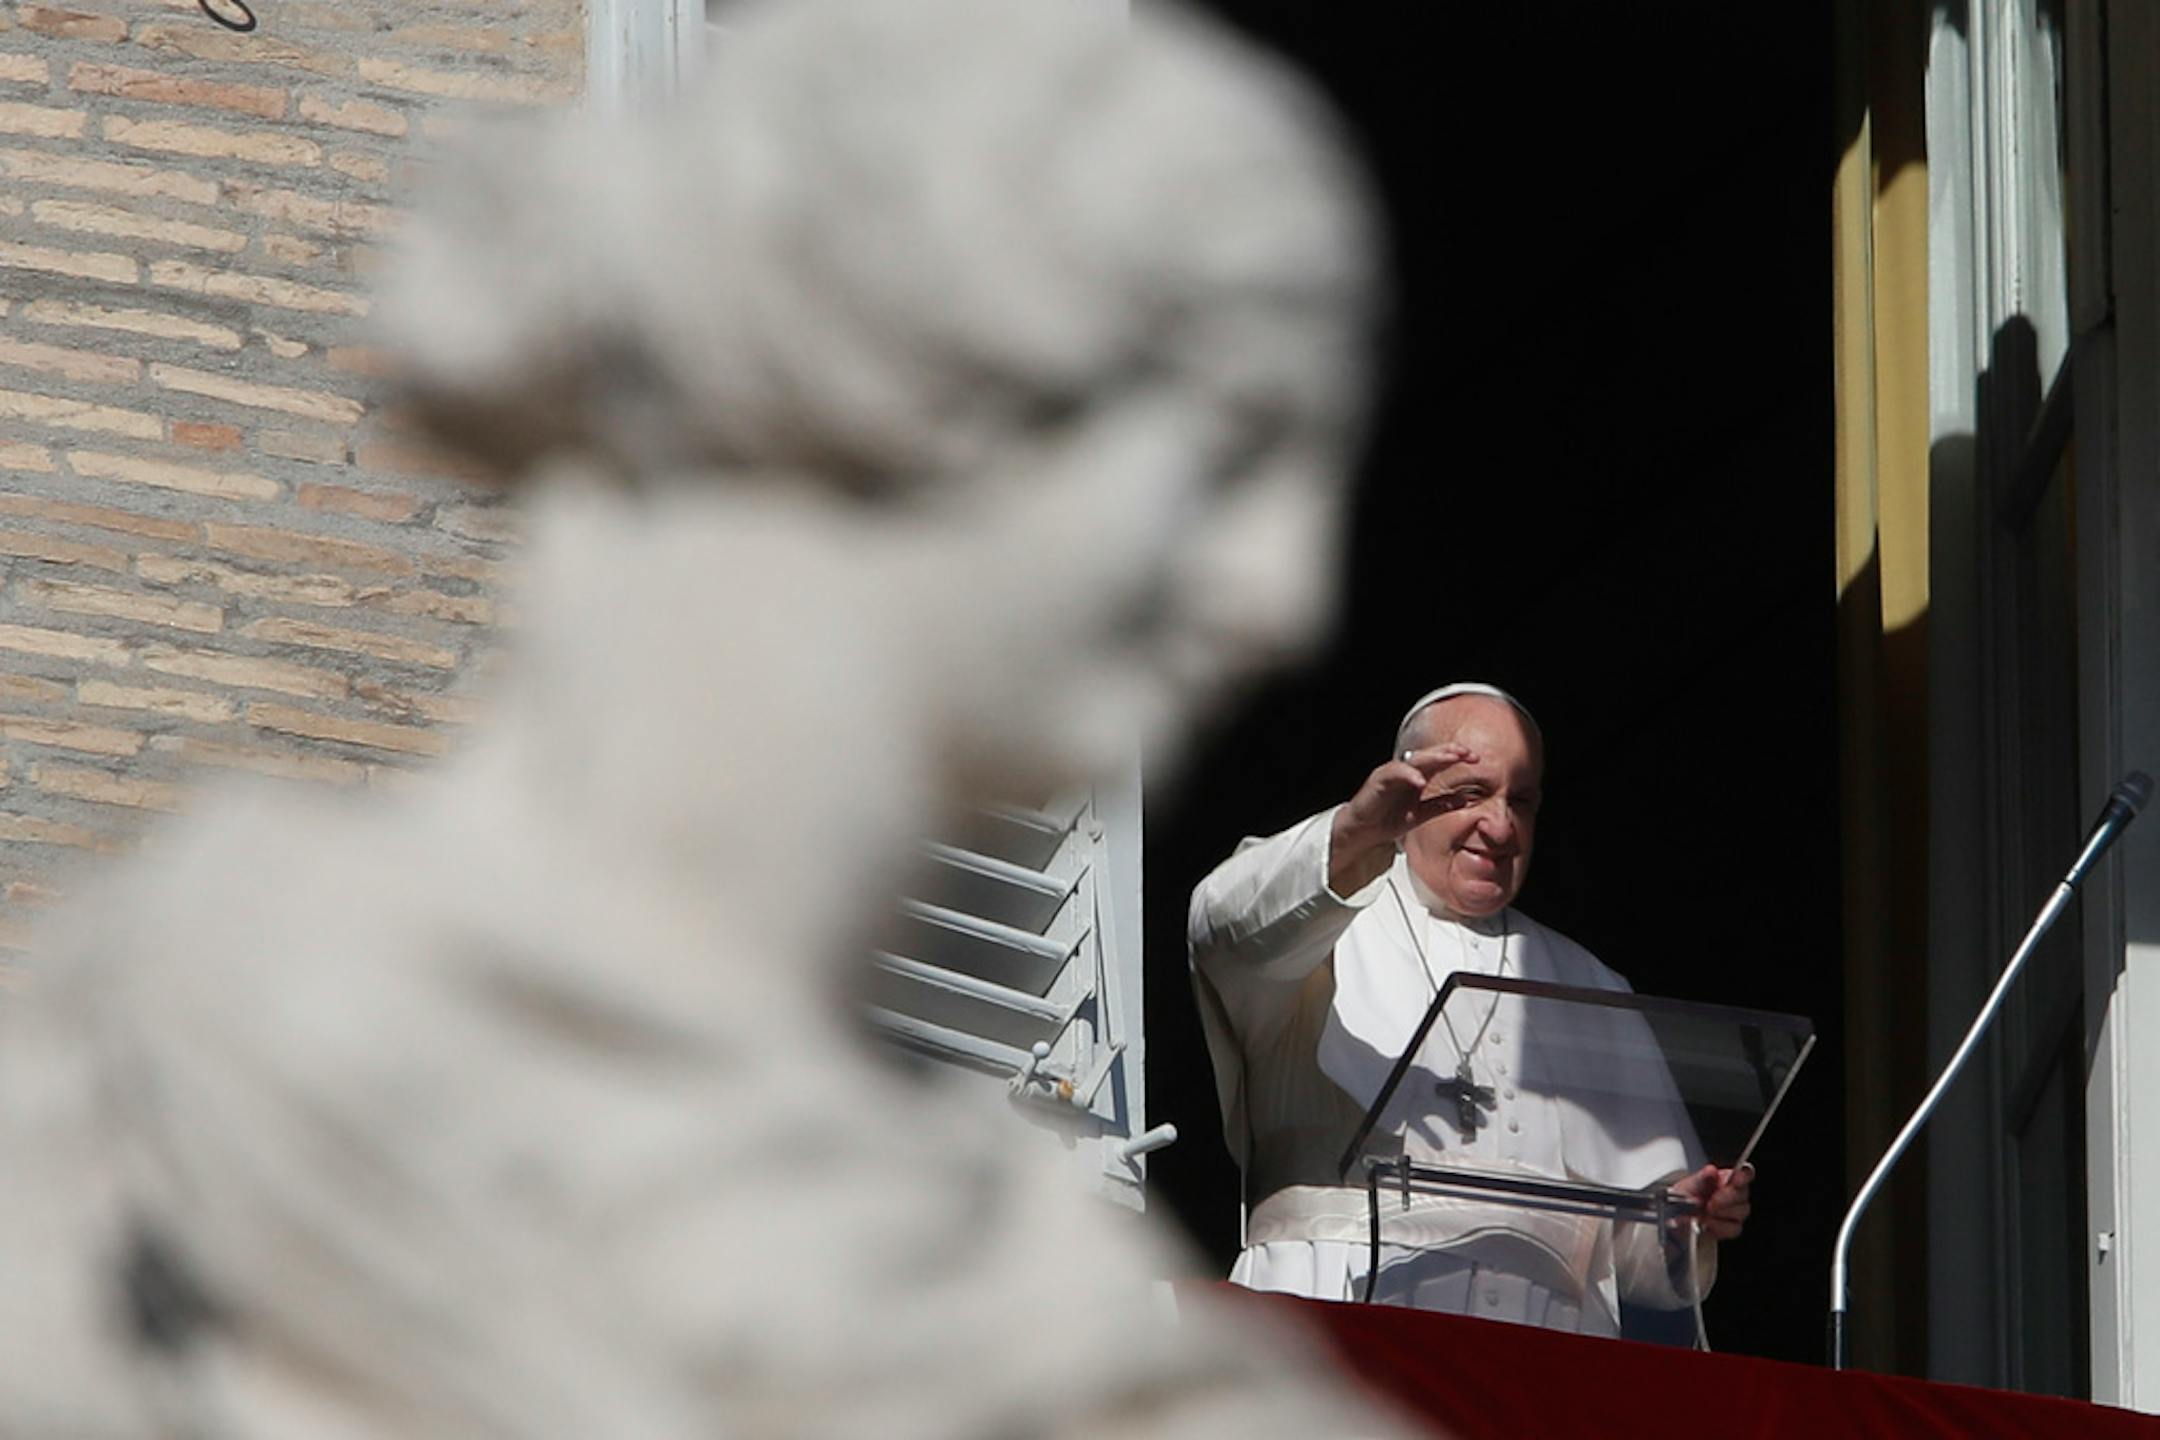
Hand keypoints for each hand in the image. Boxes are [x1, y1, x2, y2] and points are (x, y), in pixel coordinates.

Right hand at [1327, 742, 1477, 894]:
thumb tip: (1465, 799)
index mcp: (1417, 776)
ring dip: (1433, 757)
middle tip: (1467, 753)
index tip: (1476, 759)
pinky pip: (1394, 772)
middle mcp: (1405, 771)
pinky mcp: (1378, 780)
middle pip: (1430, 755)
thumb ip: (1441, 806)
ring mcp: (1391, 773)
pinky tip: (1420, 779)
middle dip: (1449, 752)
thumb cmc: (1388, 819)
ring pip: (1414, 759)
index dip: (1457, 757)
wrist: (1363, 832)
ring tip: (1450, 758)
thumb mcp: (1421, 814)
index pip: (1439, 761)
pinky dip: (1408, 774)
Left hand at [1671, 1162, 1752, 1241]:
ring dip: (1721, 1213)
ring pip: (1740, 1212)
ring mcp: (1736, 1212)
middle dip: (1726, 1198)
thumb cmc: (1687, 1196)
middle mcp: (1735, 1194)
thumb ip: (1702, 1178)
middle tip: (1711, 1202)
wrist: (1678, 1216)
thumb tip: (1711, 1171)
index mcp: (1728, 1178)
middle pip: (1742, 1194)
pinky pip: (1733, 1229)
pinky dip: (1718, 1227)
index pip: (1745, 1173)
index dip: (1744, 1175)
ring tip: (1705, 1213)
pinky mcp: (1732, 1228)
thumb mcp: (1690, 1185)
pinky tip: (1707, 1224)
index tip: (1737, 1177)